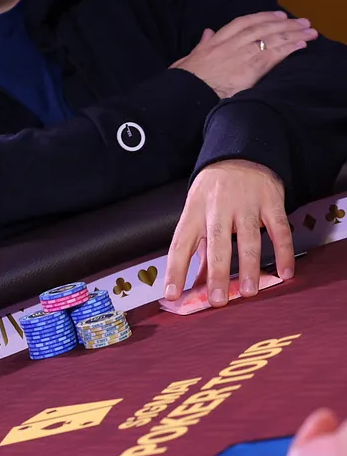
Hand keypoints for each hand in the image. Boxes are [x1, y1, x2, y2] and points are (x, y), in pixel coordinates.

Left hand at [165, 160, 293, 305]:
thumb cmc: (213, 191)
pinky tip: (284, 273)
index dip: (174, 270)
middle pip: (216, 243)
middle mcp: (218, 208)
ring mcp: (246, 204)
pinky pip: (279, 230)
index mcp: (193, 212)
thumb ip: (200, 248)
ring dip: (249, 267)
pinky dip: (284, 252)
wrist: (240, 155)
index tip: (171, 294)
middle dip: (216, 273)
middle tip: (217, 300)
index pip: (180, 245)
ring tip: (249, 292)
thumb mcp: (198, 213)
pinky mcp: (271, 202)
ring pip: (248, 238)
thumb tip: (196, 283)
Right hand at [171, 11, 316, 97]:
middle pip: (262, 28)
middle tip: (302, 22)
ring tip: (309, 32)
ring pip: (271, 39)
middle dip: (285, 24)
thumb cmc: (185, 79)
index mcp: (216, 41)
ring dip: (293, 34)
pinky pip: (273, 55)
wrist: (187, 93)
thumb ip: (202, 44)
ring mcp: (241, 55)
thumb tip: (207, 32)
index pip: (243, 23)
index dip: (263, 17)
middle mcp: (231, 44)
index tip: (278, 15)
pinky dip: (288, 49)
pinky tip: (301, 45)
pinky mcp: (251, 69)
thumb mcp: (188, 57)